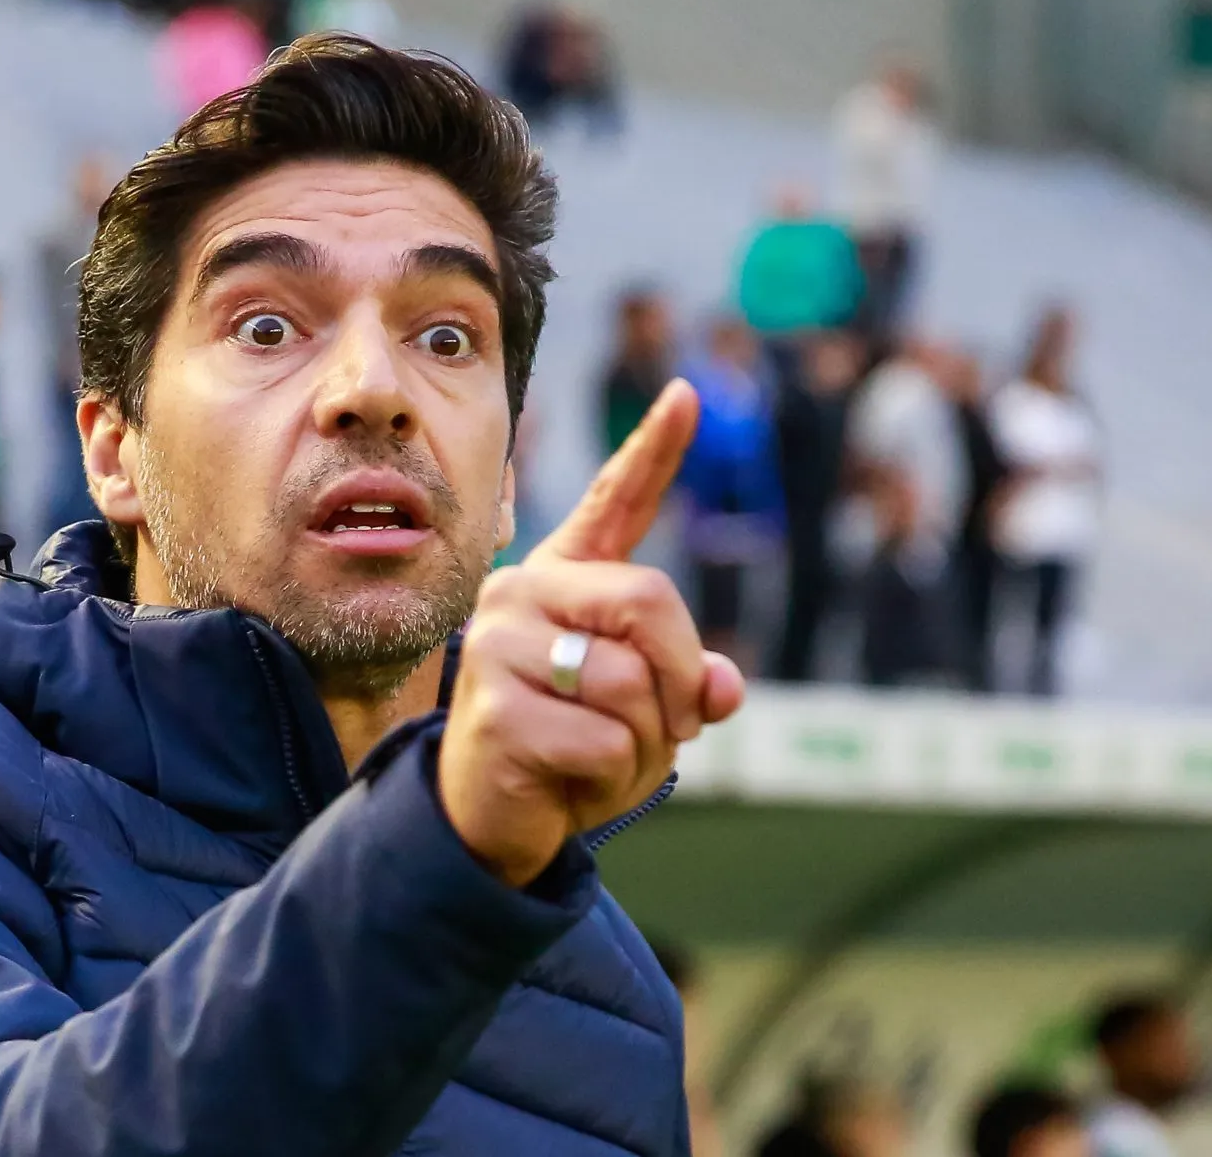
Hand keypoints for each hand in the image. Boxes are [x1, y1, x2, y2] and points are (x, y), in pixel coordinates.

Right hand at [439, 381, 744, 885]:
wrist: (490, 818)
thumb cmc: (570, 748)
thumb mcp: (643, 710)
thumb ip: (687, 684)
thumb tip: (721, 689)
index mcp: (562, 579)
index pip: (615, 502)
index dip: (655, 448)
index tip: (688, 393)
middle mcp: (521, 593)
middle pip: (649, 600)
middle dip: (681, 677)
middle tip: (672, 726)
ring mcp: (499, 644)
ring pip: (632, 682)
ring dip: (646, 743)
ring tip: (601, 759)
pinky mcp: (495, 707)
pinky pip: (606, 741)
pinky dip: (612, 778)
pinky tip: (570, 781)